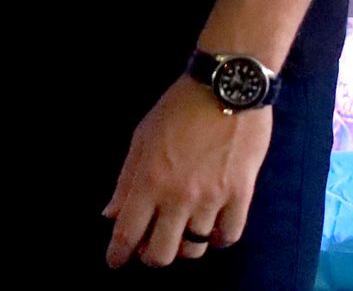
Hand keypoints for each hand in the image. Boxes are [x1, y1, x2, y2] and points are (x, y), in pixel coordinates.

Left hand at [103, 75, 273, 268]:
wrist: (225, 89)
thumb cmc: (177, 109)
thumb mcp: (141, 138)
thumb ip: (126, 180)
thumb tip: (111, 213)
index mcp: (149, 179)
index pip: (128, 230)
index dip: (118, 253)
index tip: (114, 262)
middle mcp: (179, 196)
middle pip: (161, 253)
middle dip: (150, 256)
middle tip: (149, 247)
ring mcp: (212, 199)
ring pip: (196, 249)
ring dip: (184, 247)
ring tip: (179, 234)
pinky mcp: (242, 196)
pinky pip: (229, 236)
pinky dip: (218, 240)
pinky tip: (211, 229)